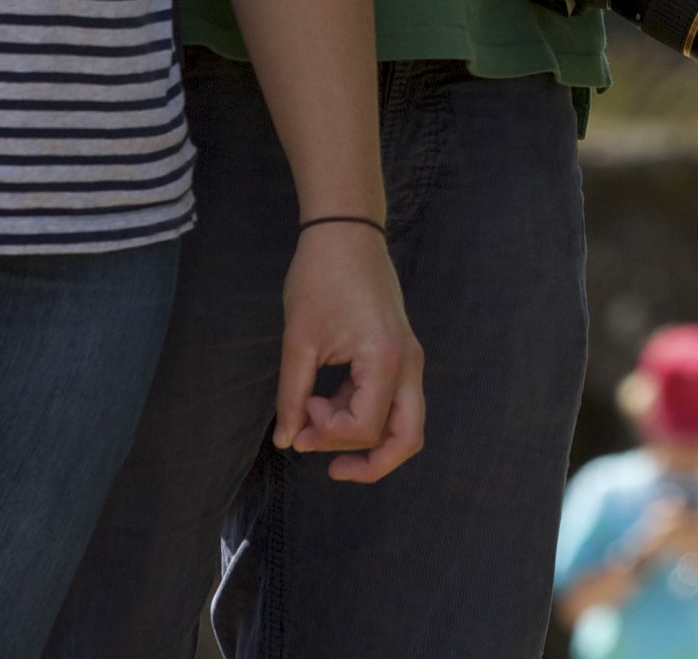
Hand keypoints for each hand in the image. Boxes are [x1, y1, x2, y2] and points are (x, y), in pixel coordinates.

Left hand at [274, 221, 425, 482]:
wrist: (346, 230)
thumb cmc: (320, 276)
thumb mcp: (299, 339)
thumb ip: (293, 396)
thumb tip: (288, 441)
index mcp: (386, 359)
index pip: (365, 427)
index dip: (328, 433)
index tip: (302, 410)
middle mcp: (409, 363)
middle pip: (407, 438)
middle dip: (370, 463)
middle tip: (330, 466)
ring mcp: (409, 358)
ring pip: (402, 423)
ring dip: (361, 435)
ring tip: (317, 421)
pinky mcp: (400, 353)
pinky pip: (391, 401)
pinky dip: (362, 412)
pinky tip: (326, 400)